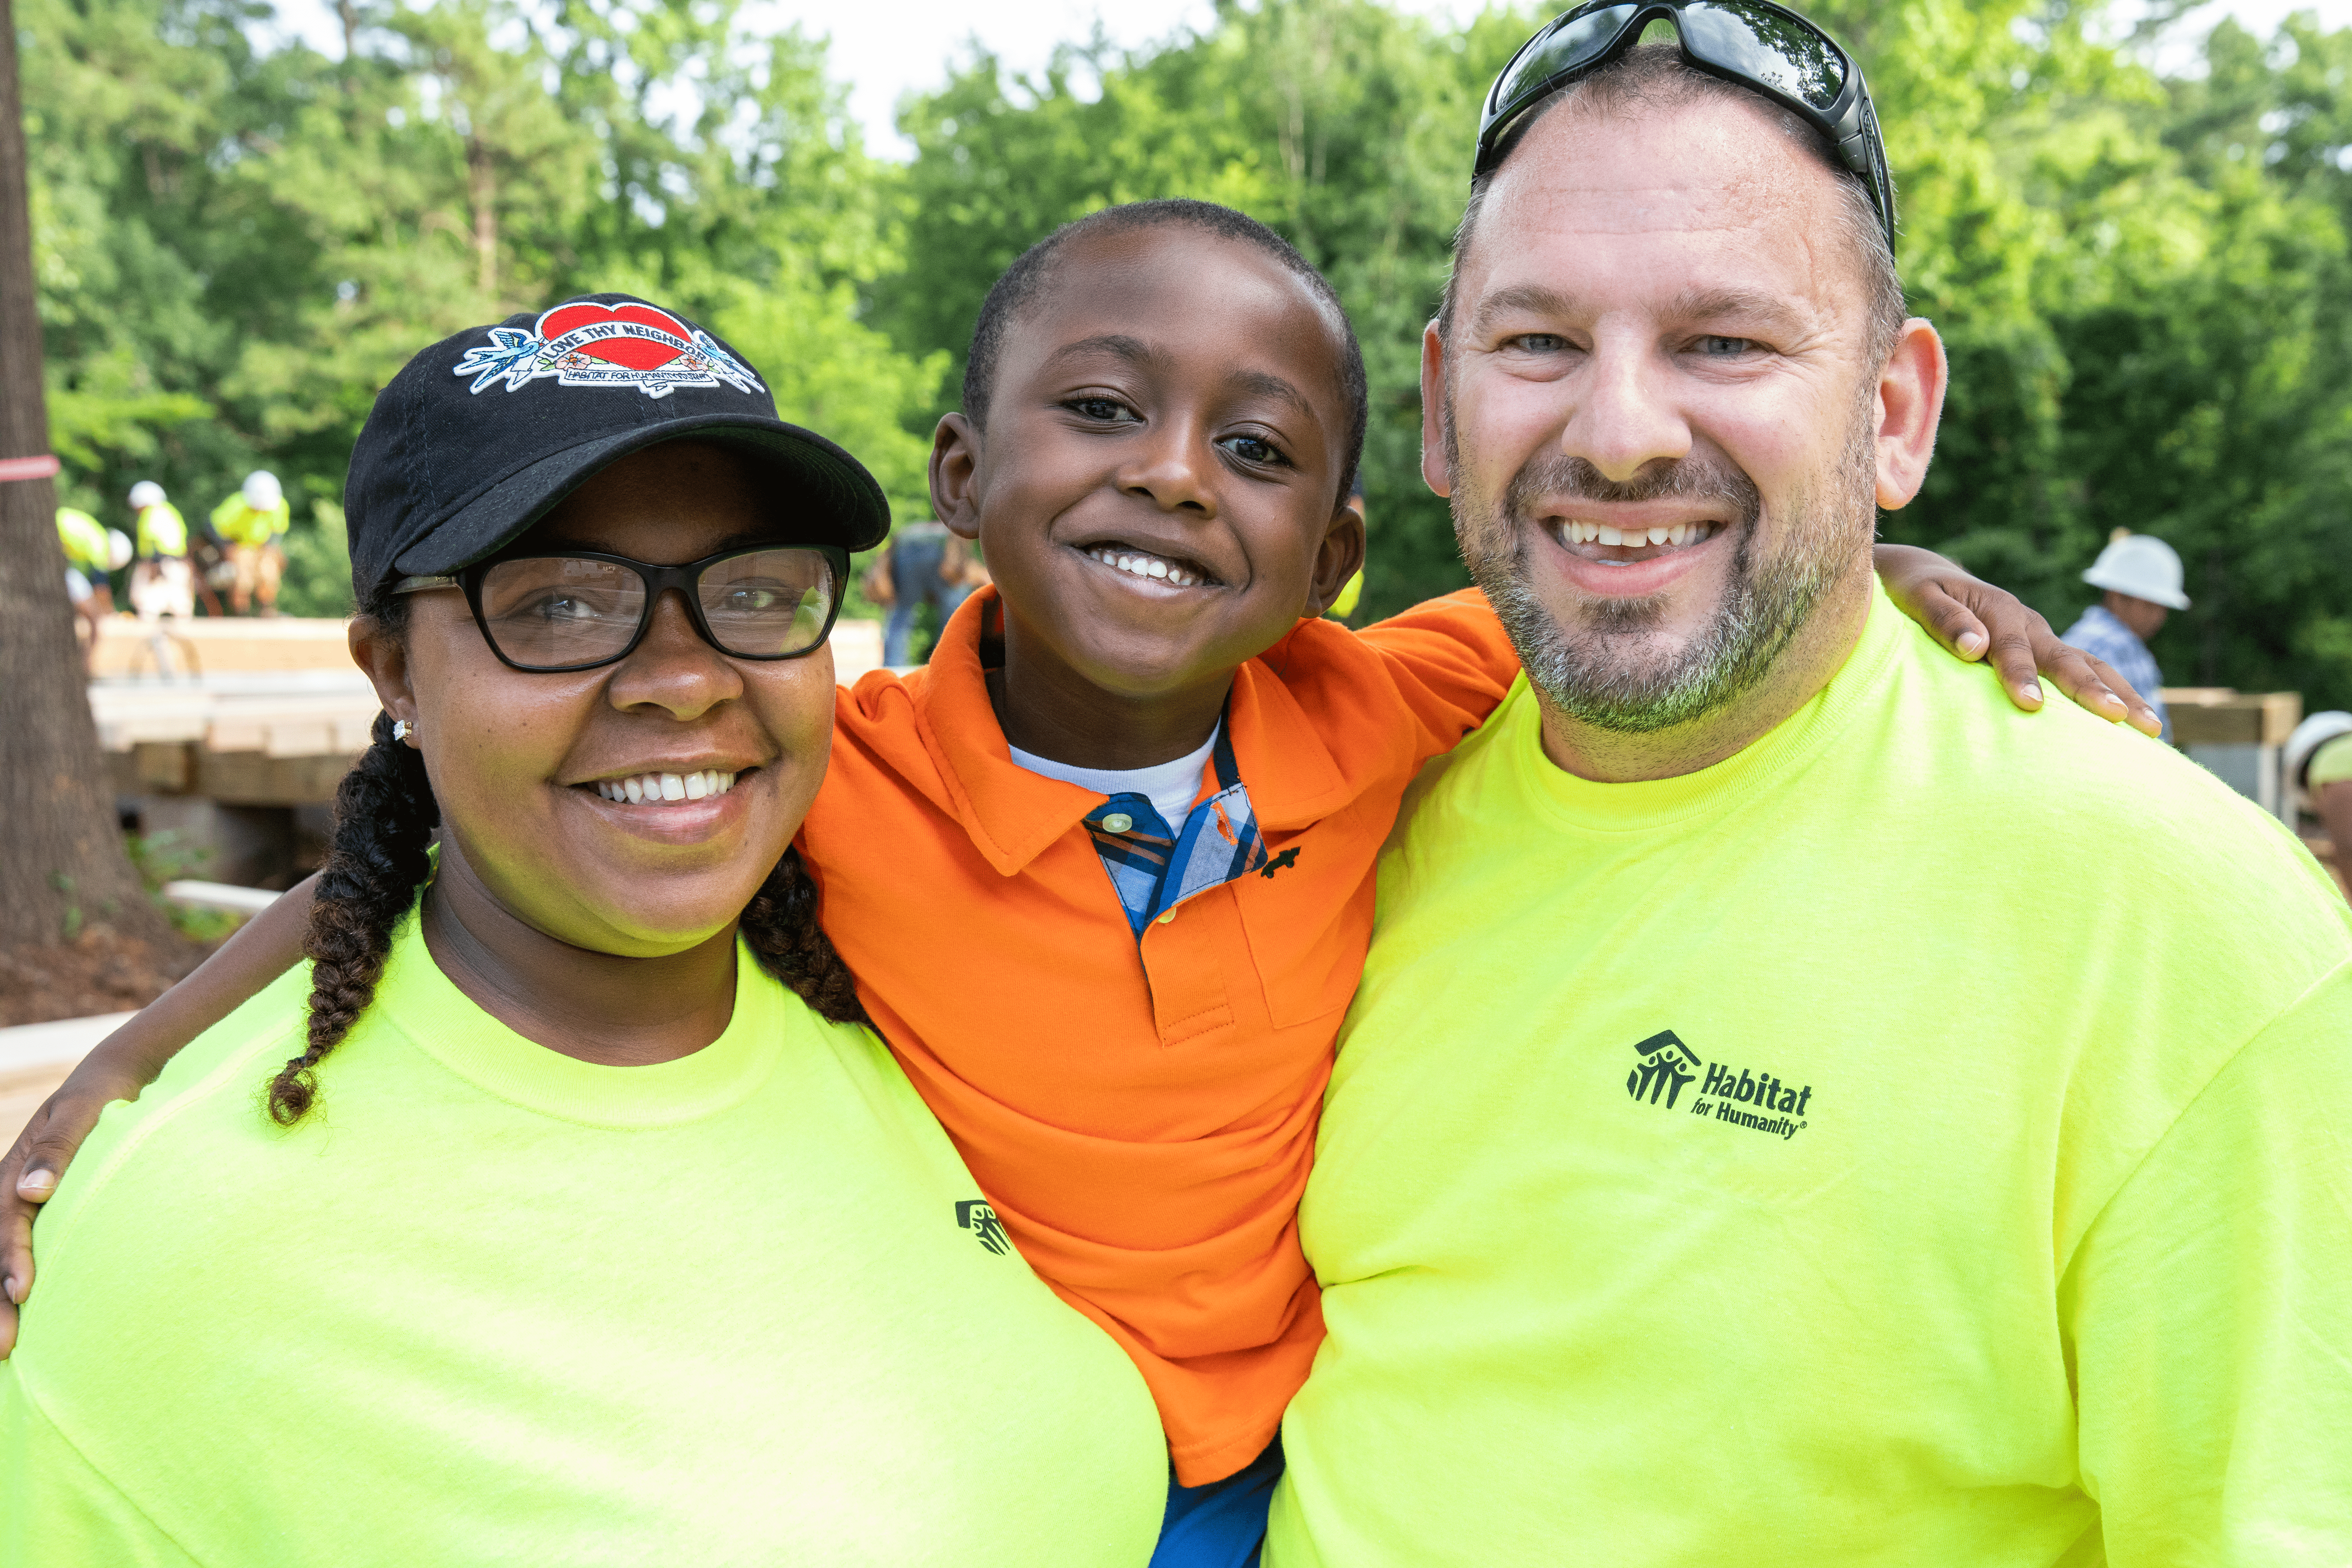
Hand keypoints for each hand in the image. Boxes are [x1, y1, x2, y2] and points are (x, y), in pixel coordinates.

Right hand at [0, 1045, 151, 1356]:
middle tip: (5, 1346)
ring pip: (3, 1260)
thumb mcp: (83, 1112)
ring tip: (8, 1350)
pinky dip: (17, 1287)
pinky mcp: (45, 1217)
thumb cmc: (104, 1097)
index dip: (13, 1257)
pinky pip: (26, 1254)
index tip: (23, 1292)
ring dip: (1, 1304)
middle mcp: (13, 1193)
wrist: (115, 1081)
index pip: (8, 1221)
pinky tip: (25, 1323)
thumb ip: (59, 1147)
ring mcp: (25, 1207)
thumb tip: (33, 1190)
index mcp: (15, 1171)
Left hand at [1874, 544, 2162, 735]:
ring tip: (2152, 728)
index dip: (2021, 677)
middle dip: (2095, 691)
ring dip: (2121, 694)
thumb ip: (1943, 621)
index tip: (2031, 706)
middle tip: (2122, 720)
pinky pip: (2083, 671)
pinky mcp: (2044, 651)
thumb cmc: (1916, 591)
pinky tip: (2133, 721)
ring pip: (2089, 665)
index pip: (2012, 650)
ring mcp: (2042, 638)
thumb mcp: (1919, 598)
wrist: (1926, 576)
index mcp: (1999, 610)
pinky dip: (2110, 693)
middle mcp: (2029, 624)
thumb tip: (1974, 647)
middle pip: (2068, 660)